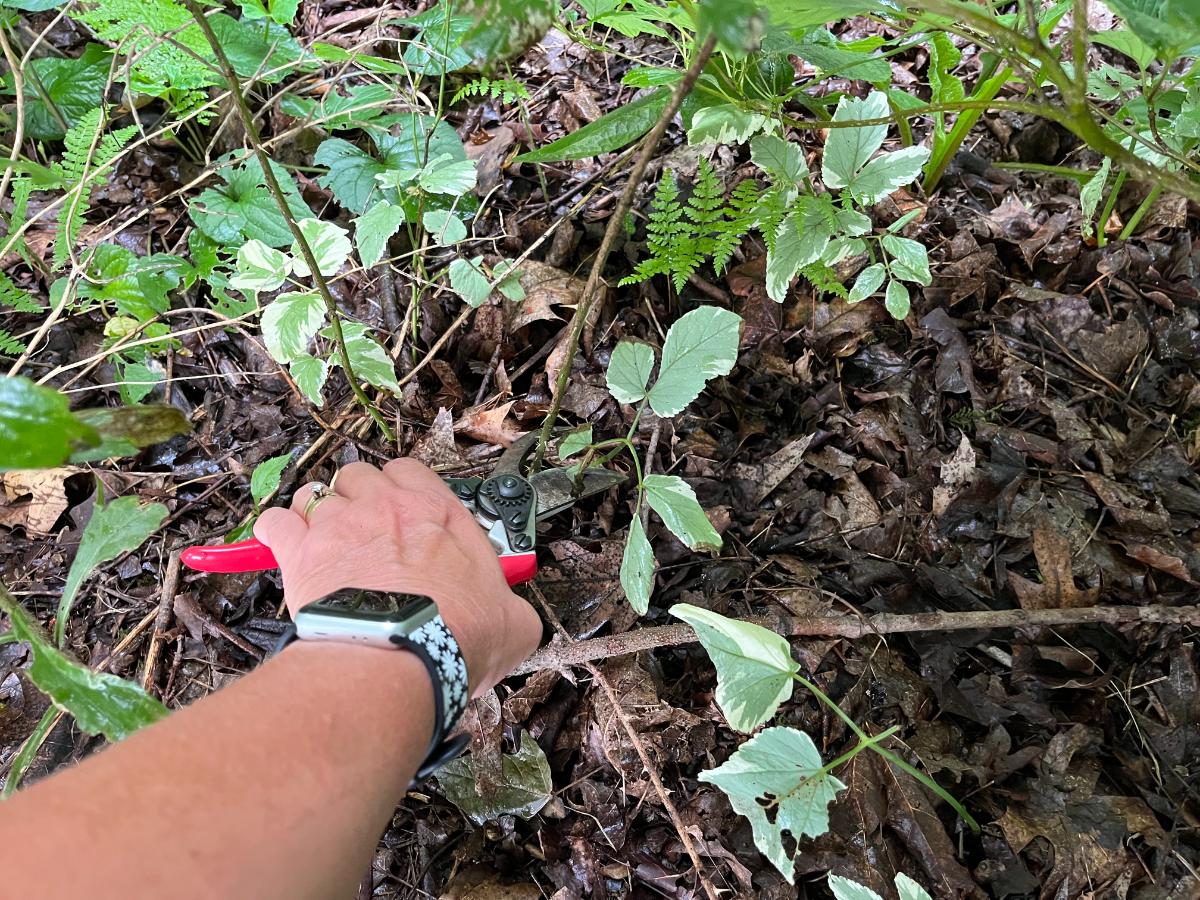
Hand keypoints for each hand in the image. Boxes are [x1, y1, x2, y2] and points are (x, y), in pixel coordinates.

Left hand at [253, 459, 541, 695]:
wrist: (401, 657)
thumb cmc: (456, 635)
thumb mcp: (512, 623)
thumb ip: (511, 609)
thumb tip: (515, 621)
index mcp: (437, 512)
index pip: (410, 471)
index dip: (402, 490)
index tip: (403, 513)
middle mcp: (384, 506)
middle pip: (359, 475)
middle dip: (358, 498)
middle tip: (364, 534)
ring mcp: (339, 524)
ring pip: (316, 494)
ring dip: (318, 514)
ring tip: (325, 545)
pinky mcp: (300, 552)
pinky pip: (275, 522)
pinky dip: (278, 534)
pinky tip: (286, 551)